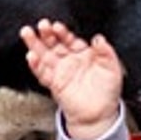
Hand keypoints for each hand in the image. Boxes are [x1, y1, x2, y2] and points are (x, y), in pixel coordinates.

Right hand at [20, 19, 122, 139]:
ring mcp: (61, 72)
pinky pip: (43, 73)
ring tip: (27, 33)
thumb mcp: (112, 67)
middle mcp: (70, 61)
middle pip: (55, 44)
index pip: (70, 39)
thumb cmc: (107, 91)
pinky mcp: (54, 84)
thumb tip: (98, 38)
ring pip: (45, 55)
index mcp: (83, 54)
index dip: (63, 32)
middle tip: (42, 25)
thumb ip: (106, 52)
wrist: (99, 114)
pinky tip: (31, 56)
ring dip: (35, 44)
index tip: (57, 26)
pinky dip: (36, 65)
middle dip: (47, 34)